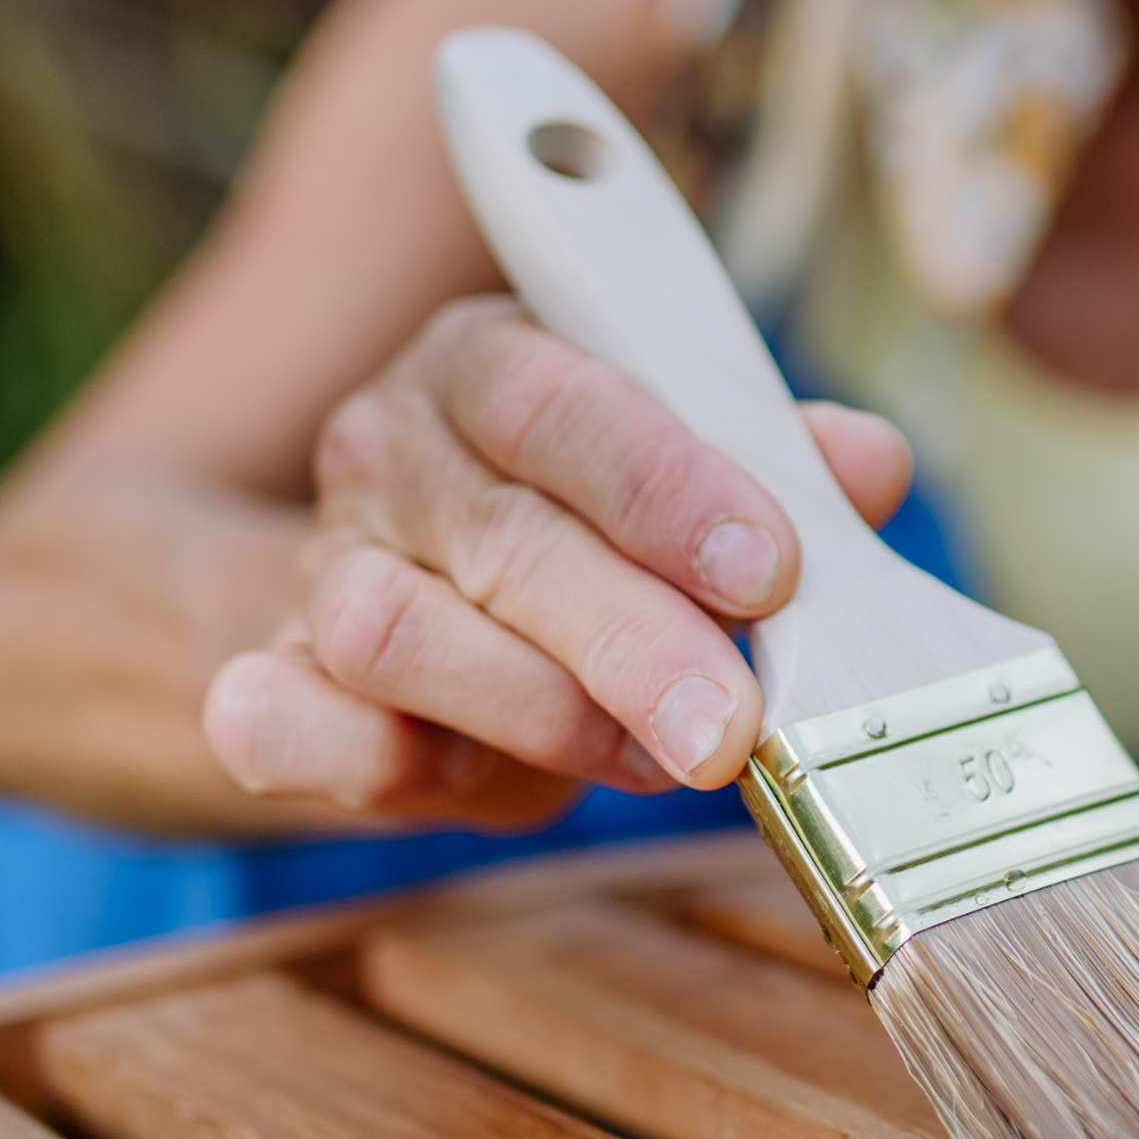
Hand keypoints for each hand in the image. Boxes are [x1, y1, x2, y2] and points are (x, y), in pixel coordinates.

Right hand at [202, 296, 912, 828]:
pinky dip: (362, 757)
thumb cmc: (584, 527)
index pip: (563, 399)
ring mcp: (318, 565)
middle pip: (499, 533)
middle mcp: (387, 446)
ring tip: (650, 758)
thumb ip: (774, 463)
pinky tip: (465, 779)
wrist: (409, 591)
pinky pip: (278, 721)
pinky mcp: (272, 681)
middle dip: (631, 637)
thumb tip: (865, 462)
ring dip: (538, 709)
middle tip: (730, 726)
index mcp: (487, 359)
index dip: (666, 485)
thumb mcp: (684, 478)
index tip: (766, 567)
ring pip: (394, 632)